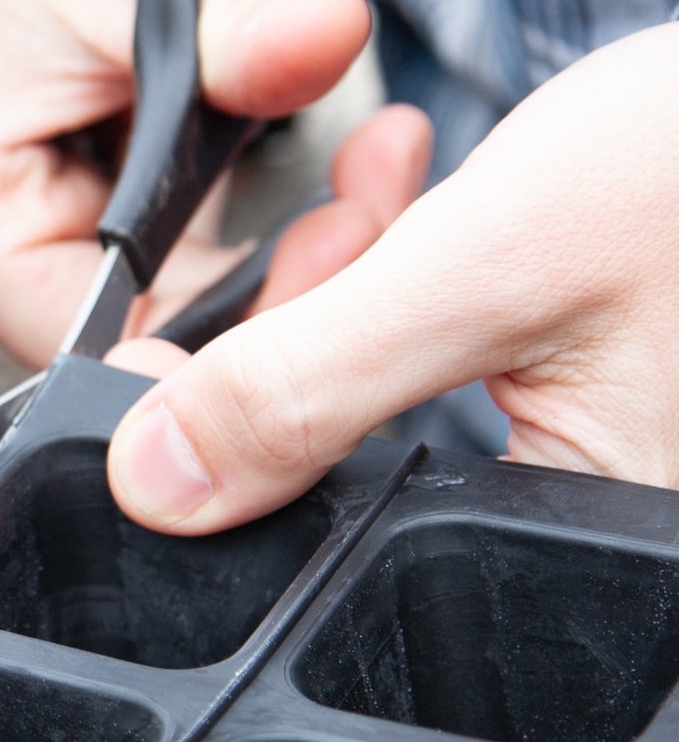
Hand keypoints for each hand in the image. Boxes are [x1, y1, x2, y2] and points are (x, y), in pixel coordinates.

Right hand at [0, 0, 427, 364]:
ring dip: (228, 241)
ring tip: (293, 133)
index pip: (112, 344)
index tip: (348, 231)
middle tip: (368, 182)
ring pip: (131, 304)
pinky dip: (186, 218)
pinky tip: (227, 143)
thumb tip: (336, 37)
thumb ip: (236, 25)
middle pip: (128, 336)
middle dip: (259, 272)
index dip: (244, 315)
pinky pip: (113, 263)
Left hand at [106, 23, 678, 528]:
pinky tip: (404, 194)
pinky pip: (427, 350)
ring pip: (374, 401)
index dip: (233, 453)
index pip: (339, 550)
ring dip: (343, 288)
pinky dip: (393, 271)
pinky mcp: (564, 383)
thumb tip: (161, 485)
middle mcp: (579, 527)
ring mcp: (572, 452)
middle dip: (298, 345)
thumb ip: (313, 382)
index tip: (171, 360)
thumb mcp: (493, 267)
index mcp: (581, 546)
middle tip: (326, 237)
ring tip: (387, 191)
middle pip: (343, 477)